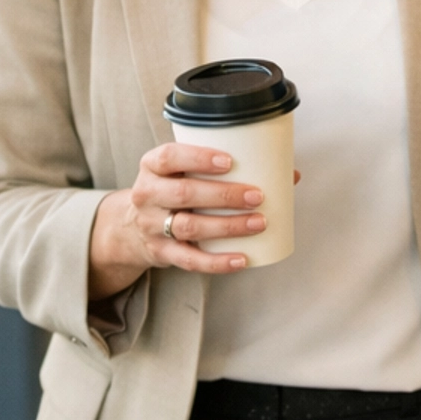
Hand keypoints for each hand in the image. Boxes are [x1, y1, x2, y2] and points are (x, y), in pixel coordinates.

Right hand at [88, 141, 273, 300]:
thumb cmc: (173, 190)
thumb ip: (228, 168)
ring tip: (259, 223)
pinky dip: (217, 262)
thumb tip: (289, 174)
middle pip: (183, 193)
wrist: (131, 227)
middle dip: (223, 195)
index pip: (169, 157)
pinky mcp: (162, 252)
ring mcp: (152, 226)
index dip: (198, 158)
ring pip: (188, 227)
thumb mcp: (185, 172)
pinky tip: (242, 259)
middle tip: (258, 196)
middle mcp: (147, 194)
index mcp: (153, 166)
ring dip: (227, 226)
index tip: (229, 161)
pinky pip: (190, 260)